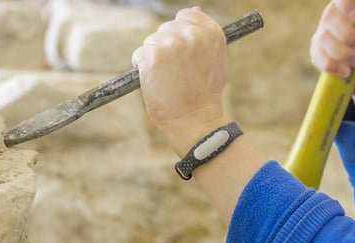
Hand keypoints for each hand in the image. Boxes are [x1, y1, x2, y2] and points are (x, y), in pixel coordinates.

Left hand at [132, 7, 229, 154]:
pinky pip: (139, 55)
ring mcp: (171, 44)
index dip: (180, 34)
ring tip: (168, 78)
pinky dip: (143, 68)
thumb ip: (204, 33)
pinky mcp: (152, 56)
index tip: (182, 52)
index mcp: (211, 32)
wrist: (194, 119)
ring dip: (154, 58)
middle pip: (165, 29)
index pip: (186, 15)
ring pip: (150, 42)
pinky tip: (157, 81)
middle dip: (166, 47)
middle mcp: (192, 34)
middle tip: (176, 72)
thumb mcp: (215, 57)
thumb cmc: (205, 92)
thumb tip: (195, 10)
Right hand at [311, 0, 354, 122]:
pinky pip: (318, 57)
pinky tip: (347, 70)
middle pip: (330, 17)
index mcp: (354, 4)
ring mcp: (325, 34)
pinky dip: (335, 67)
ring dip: (345, 54)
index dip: (346, 5)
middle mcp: (336, 15)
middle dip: (350, 36)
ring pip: (324, 39)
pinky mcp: (319, 54)